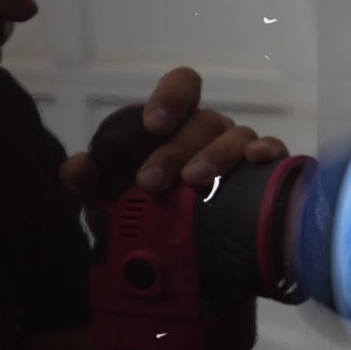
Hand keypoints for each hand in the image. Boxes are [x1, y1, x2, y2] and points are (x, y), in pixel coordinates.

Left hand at [59, 66, 288, 196]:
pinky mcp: (267, 175)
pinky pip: (275, 152)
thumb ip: (94, 185)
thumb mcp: (116, 204)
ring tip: (195, 183)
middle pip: (204, 121)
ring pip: (238, 135)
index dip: (171, 96)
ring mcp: (242, 151)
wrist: (194, 262)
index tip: (153, 124)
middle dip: (176, 149)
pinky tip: (254, 160)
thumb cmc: (154, 217)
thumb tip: (76, 167)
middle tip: (150, 182)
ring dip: (215, 156)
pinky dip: (267, 151)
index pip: (183, 87)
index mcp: (179, 126)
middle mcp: (212, 132)